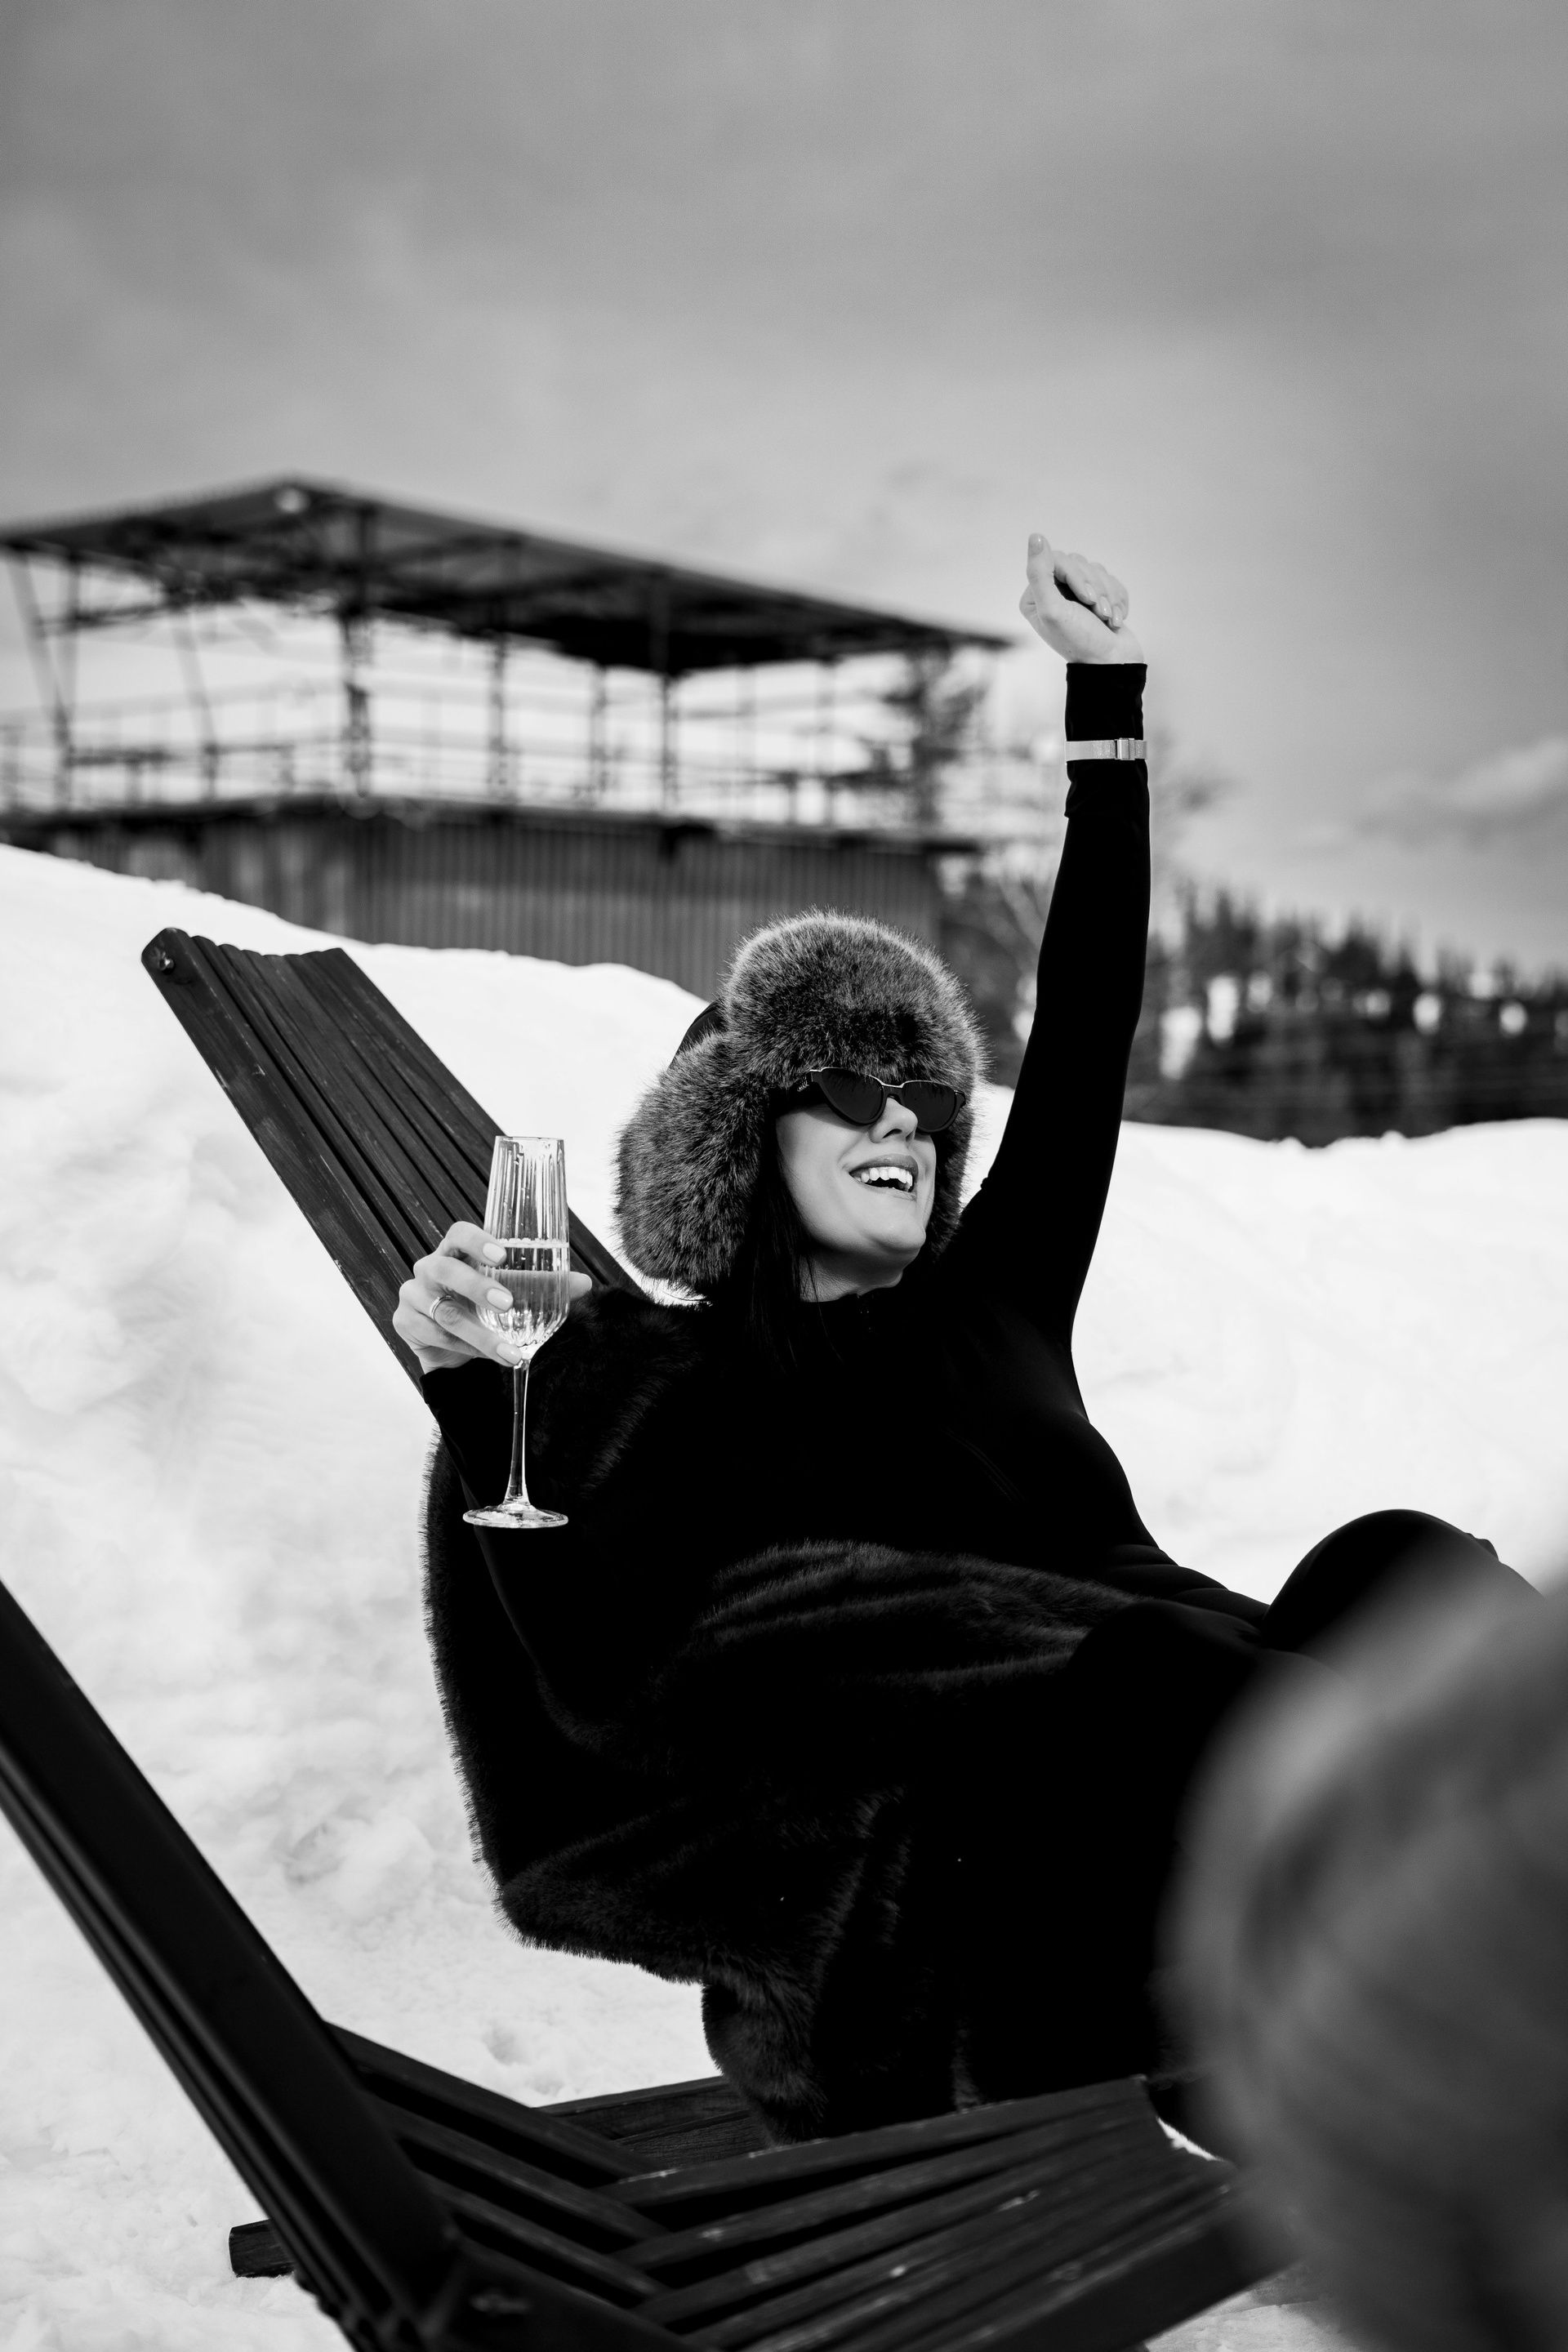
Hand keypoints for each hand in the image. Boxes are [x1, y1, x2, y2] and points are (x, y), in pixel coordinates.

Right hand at [393, 1219, 591, 1375]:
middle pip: (446, 1270)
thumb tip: (583, 1283)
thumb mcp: (510, 1293)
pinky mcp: (405, 1322)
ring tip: (510, 1353)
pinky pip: (437, 1336)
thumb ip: (542, 1286)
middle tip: (508, 1303)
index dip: (477, 1241)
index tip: (503, 1255)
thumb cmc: (480, 1306)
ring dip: (481, 1334)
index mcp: (454, 1251)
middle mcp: (429, 1268)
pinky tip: (491, 1356)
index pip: (458, 1234)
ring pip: (445, 1313)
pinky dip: (467, 1349)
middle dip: (478, 1287)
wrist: (450, 1345)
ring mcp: (413, 1295)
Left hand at [1018, 535, 1143, 664]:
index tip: (1087, 599)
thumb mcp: (1053, 609)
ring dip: (1108, 595)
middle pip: (1078, 562)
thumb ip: (1039, 573)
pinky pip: (1111, 580)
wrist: (1113, 664)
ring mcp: (1076, 595)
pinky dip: (1117, 599)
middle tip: (1098, 613)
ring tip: (1107, 619)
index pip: (1056, 559)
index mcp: (1036, 595)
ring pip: (1096, 570)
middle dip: (1094, 588)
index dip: (1076, 575)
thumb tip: (1035, 536)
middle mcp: (1053, 592)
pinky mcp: (1098, 597)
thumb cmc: (1081, 642)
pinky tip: (1115, 621)